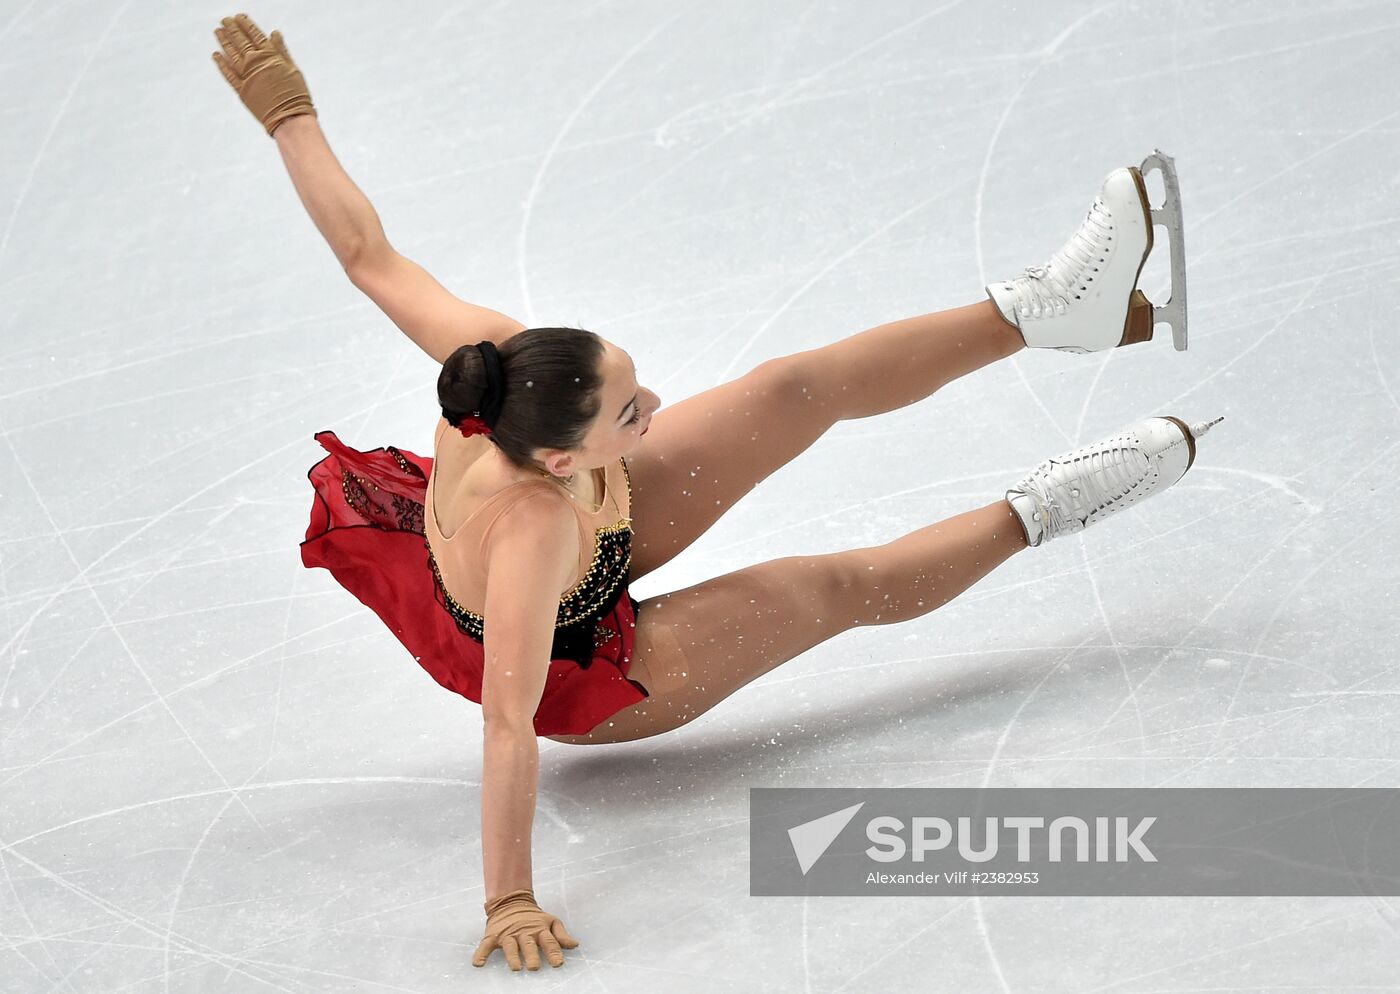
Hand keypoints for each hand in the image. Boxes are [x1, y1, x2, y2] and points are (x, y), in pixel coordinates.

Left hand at [211, 13, 315, 137]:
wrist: (290, 119)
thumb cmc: (296, 95)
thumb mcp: (293, 69)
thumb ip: (281, 51)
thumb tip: (274, 34)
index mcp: (270, 56)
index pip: (255, 35)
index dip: (246, 24)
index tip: (239, 17)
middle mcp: (256, 63)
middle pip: (240, 41)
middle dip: (231, 29)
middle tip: (225, 20)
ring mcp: (246, 76)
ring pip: (231, 54)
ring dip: (223, 41)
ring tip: (218, 31)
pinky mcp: (241, 90)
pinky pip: (228, 73)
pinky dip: (221, 63)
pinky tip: (216, 55)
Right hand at [472, 888, 579, 970]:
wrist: (511, 902)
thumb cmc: (534, 918)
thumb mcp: (550, 922)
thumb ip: (561, 935)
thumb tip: (575, 945)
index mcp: (539, 930)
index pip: (548, 941)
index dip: (553, 952)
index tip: (558, 964)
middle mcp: (523, 932)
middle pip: (528, 945)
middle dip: (531, 956)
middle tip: (534, 967)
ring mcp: (508, 934)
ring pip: (510, 946)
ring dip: (512, 956)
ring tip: (515, 967)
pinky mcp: (493, 935)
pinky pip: (485, 945)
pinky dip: (481, 954)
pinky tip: (478, 964)